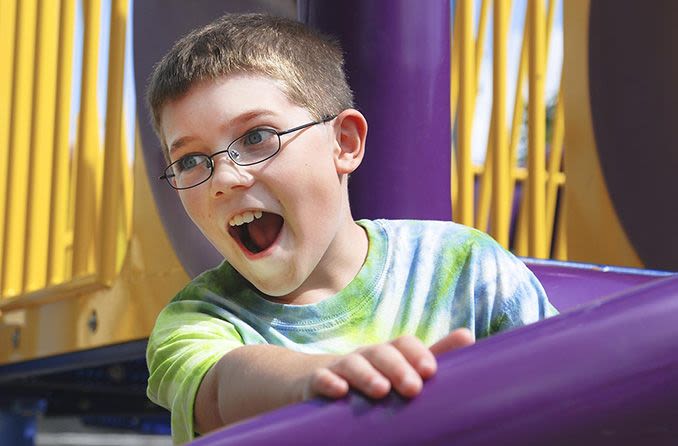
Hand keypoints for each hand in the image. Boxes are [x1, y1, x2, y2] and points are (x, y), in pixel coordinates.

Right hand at [302, 329, 473, 400]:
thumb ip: (433, 355)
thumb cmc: (370, 376)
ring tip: (380, 390)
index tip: (431, 371)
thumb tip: (468, 336)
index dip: (417, 353)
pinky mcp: (315, 382)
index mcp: (388, 354)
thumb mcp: (400, 368)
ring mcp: (340, 368)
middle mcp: (365, 356)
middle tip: (414, 388)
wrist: (315, 380)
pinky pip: (320, 378)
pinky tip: (339, 391)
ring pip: (353, 364)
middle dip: (398, 367)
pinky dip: (328, 382)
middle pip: (381, 353)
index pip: (404, 344)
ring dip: (367, 375)